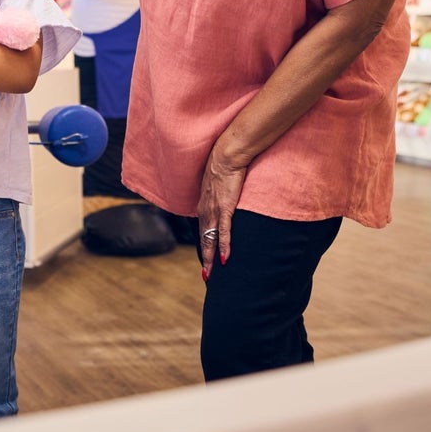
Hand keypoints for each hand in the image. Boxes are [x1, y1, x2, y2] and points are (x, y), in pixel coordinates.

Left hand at [196, 139, 248, 281]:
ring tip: (211, 275)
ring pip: (211, 239)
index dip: (204, 246)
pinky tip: (225, 258)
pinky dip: (224, 245)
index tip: (206, 260)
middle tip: (207, 277)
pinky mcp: (225, 207)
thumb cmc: (225, 166)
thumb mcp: (219, 184)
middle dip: (205, 259)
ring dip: (211, 258)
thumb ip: (220, 196)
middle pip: (204, 239)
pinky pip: (224, 231)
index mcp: (204, 204)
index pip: (203, 230)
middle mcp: (205, 209)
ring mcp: (215, 209)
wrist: (227, 154)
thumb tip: (224, 201)